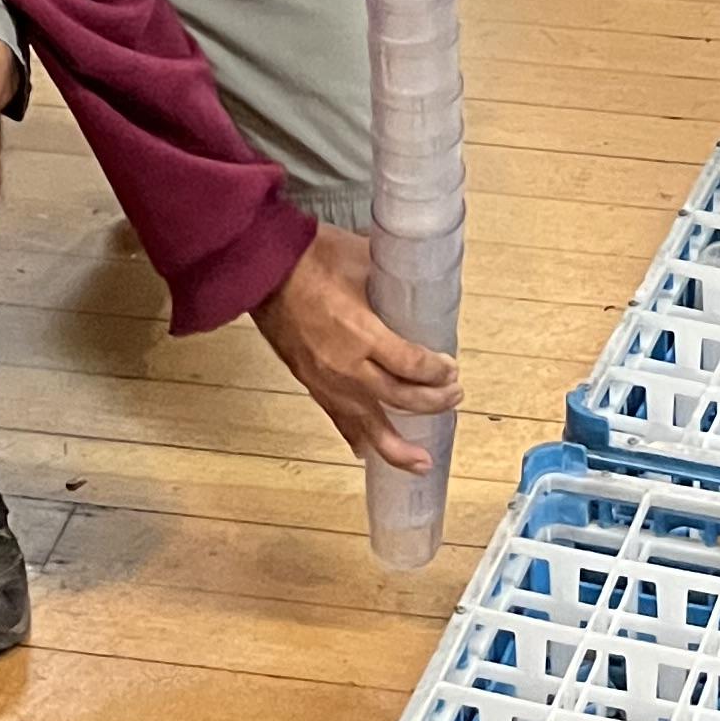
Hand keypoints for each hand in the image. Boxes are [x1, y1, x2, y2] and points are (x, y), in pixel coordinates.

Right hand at [252, 225, 458, 472]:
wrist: (265, 271)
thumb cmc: (313, 259)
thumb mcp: (362, 259)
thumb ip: (391, 277)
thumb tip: (418, 276)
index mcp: (363, 333)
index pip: (411, 365)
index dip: (436, 372)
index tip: (451, 369)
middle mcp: (348, 367)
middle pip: (399, 398)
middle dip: (432, 402)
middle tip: (454, 397)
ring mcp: (327, 382)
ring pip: (368, 425)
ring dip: (397, 445)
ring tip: (421, 461)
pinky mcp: (311, 385)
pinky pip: (338, 420)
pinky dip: (356, 437)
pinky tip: (368, 450)